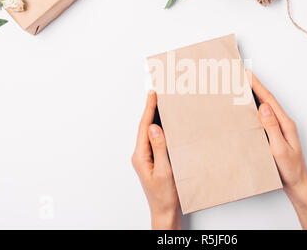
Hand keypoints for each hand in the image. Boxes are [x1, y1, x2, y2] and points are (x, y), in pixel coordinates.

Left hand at [132, 90, 180, 229]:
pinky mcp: (152, 160)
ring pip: (149, 133)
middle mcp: (141, 155)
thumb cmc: (165, 196)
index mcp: (141, 156)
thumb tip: (154, 128)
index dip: (149, 109)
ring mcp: (146, 158)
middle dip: (150, 109)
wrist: (165, 212)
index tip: (152, 94)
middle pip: (145, 127)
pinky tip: (165, 124)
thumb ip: (159, 148)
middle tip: (156, 93)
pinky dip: (159, 129)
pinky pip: (155, 140)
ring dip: (154, 118)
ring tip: (160, 104)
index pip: (144, 127)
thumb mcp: (164, 171)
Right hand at [248, 70, 306, 229]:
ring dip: (255, 96)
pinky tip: (248, 110)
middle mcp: (283, 123)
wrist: (297, 183)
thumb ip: (272, 127)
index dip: (258, 86)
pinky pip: (263, 118)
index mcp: (285, 123)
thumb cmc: (290, 169)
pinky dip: (255, 109)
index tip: (248, 74)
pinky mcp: (275, 134)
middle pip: (267, 100)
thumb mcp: (279, 148)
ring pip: (265, 108)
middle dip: (255, 87)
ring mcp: (279, 128)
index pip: (269, 100)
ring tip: (242, 88)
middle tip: (242, 76)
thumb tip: (264, 107)